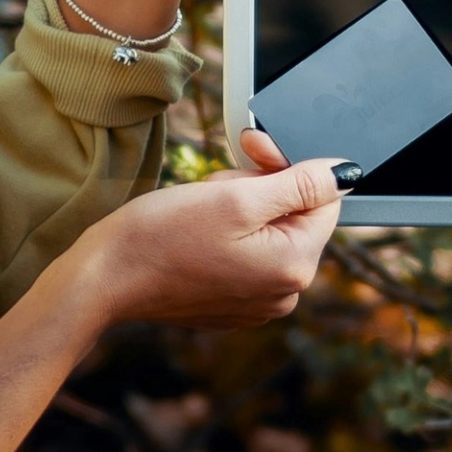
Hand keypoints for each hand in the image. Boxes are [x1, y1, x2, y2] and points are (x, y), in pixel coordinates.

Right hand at [67, 132, 348, 328]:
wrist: (105, 278)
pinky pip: (247, 254)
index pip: (323, 198)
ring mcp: (259, 303)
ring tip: (200, 210)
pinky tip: (195, 233)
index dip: (288, 166)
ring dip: (240, 209)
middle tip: (215, 185)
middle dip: (259, 189)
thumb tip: (347, 173)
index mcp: (295, 266)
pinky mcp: (233, 303)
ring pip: (269, 231)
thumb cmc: (161, 235)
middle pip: (295, 216)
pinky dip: (227, 234)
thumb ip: (300, 183)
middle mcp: (285, 292)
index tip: (250, 149)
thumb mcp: (236, 197)